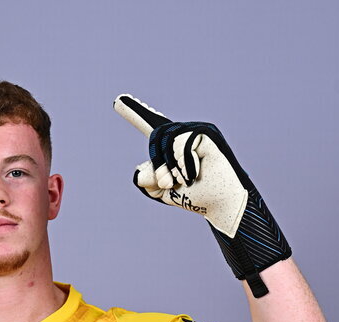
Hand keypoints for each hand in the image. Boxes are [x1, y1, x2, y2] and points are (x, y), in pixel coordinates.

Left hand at [113, 93, 290, 296]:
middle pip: (156, 135)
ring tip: (182, 181)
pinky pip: (182, 143)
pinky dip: (184, 164)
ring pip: (169, 138)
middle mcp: (183, 133)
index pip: (150, 125)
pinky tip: (195, 174)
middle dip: (158, 164)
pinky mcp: (206, 133)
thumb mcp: (162, 191)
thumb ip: (147, 179)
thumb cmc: (195, 196)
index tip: (117, 100)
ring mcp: (196, 130)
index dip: (133, 113)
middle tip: (166, 184)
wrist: (220, 204)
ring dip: (170, 167)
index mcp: (171, 145)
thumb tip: (141, 169)